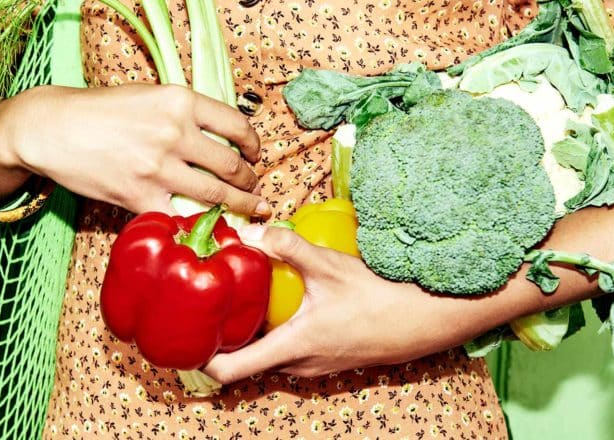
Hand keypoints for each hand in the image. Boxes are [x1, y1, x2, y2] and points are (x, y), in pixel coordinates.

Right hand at [0, 84, 268, 215]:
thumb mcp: (148, 95)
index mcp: (180, 101)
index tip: (255, 154)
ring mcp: (158, 168)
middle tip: (254, 188)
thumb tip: (220, 135)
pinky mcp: (140, 196)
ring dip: (240, 205)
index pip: (237, 124)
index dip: (253, 144)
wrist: (51, 128)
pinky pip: (180, 215)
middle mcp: (174, 133)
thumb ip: (184, 113)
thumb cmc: (99, 110)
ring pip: (216, 194)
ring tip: (249, 208)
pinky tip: (209, 224)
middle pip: (231, 165)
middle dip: (249, 180)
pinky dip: (198, 221)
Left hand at [203, 226, 487, 382]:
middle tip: (210, 305)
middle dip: (225, 337)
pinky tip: (283, 304)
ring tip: (242, 301)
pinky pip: (290, 352)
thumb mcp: (331, 267)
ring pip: (269, 356)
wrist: (427, 320)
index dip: (201, 357)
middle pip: (246, 361)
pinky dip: (277, 333)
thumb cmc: (380, 297)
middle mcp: (299, 365)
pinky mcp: (329, 359)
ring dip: (253, 334)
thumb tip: (254, 230)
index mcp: (292, 348)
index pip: (230, 370)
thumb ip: (290, 247)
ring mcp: (315, 366)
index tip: (186, 334)